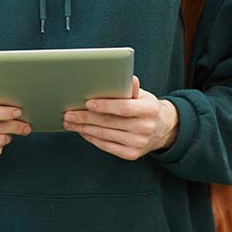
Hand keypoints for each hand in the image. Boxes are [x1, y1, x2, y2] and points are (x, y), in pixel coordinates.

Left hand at [63, 76, 177, 160]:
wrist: (162, 129)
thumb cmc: (147, 108)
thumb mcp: (144, 95)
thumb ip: (131, 89)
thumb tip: (126, 77)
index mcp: (150, 110)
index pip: (124, 108)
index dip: (105, 106)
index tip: (87, 103)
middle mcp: (145, 128)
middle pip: (110, 123)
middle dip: (86, 118)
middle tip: (69, 114)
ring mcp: (138, 143)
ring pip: (105, 135)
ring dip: (84, 129)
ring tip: (71, 122)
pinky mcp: (131, 154)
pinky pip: (107, 146)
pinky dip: (92, 138)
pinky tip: (83, 132)